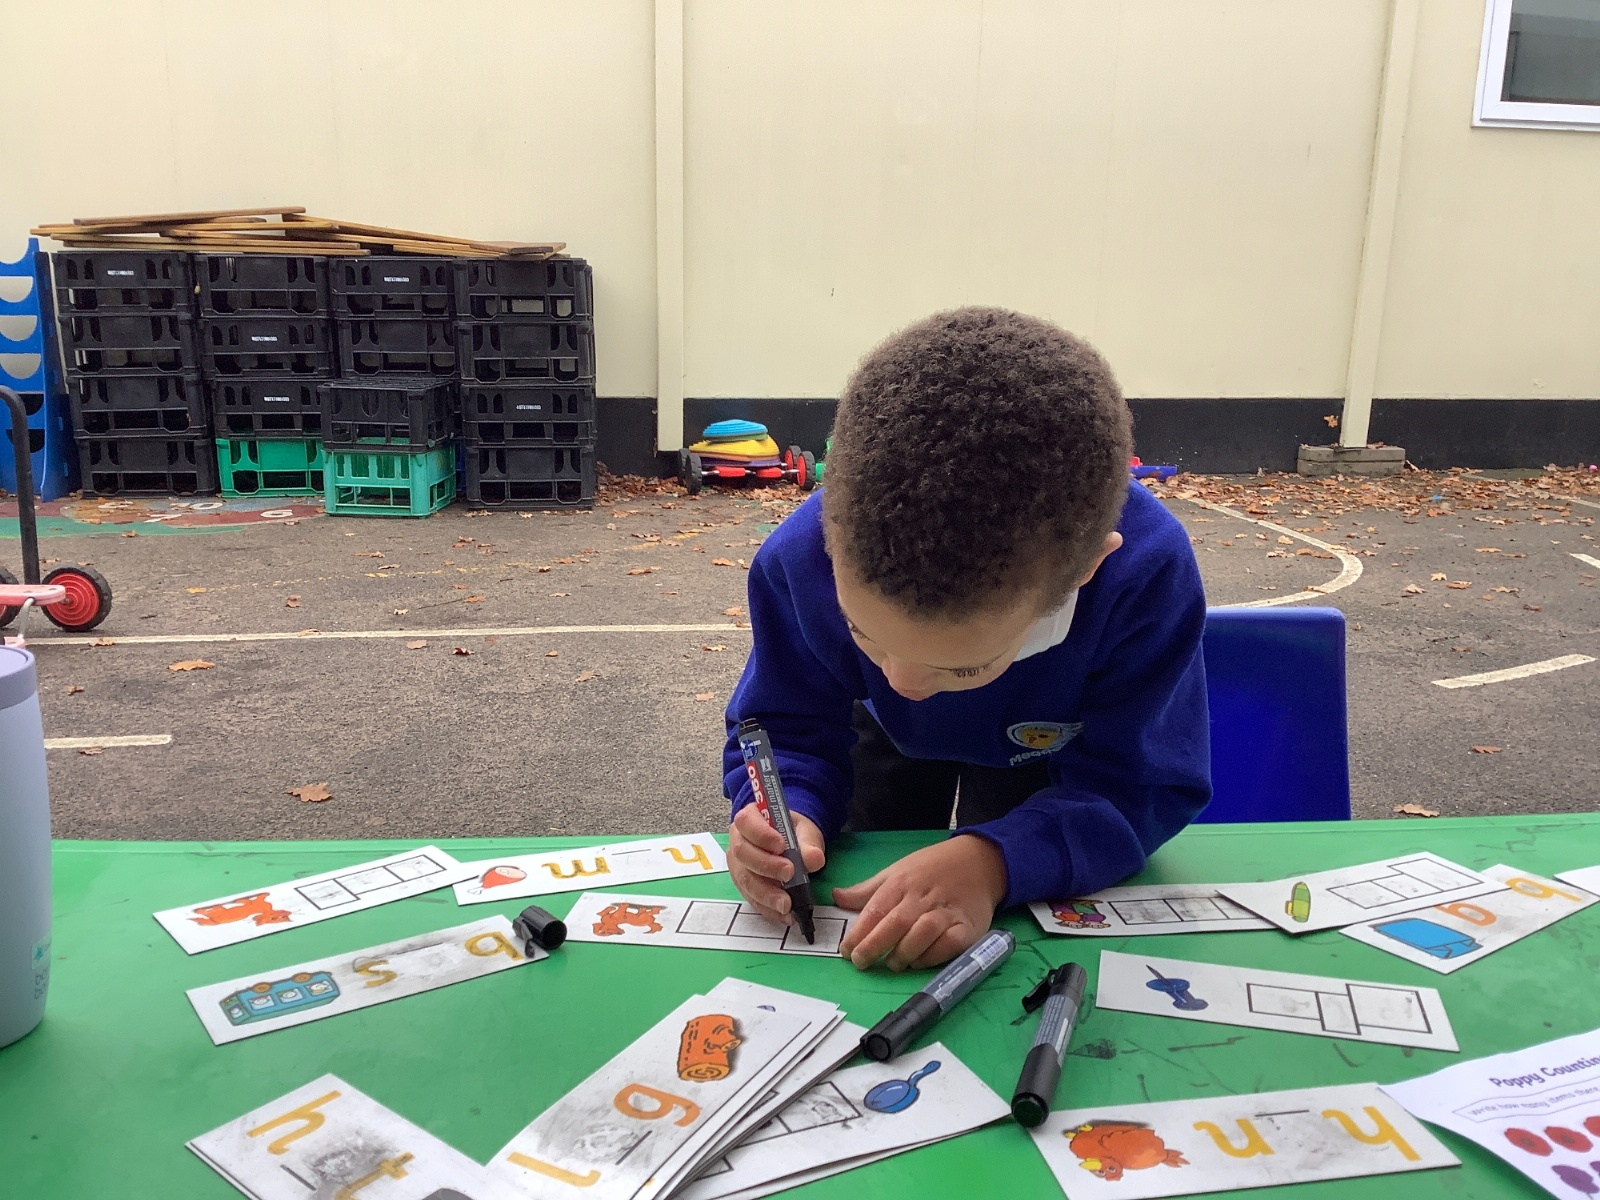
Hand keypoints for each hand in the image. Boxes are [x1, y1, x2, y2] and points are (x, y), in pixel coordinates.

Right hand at [728, 804, 826, 925]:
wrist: (790, 845)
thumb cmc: (793, 833)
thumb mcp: (805, 831)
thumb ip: (809, 842)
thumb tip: (813, 859)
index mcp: (749, 818)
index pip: (747, 822)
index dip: (761, 835)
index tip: (781, 845)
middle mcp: (737, 841)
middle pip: (743, 853)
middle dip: (766, 866)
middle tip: (789, 874)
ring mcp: (738, 865)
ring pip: (745, 879)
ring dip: (766, 894)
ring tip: (786, 904)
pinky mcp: (743, 885)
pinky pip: (751, 898)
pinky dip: (768, 908)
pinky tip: (784, 914)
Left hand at [833, 835, 1006, 970]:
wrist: (979, 861)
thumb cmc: (932, 868)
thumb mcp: (897, 871)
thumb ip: (867, 890)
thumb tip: (836, 898)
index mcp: (902, 882)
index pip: (875, 909)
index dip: (858, 932)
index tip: (845, 951)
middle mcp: (922, 897)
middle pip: (895, 923)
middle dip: (874, 945)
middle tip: (860, 962)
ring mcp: (946, 911)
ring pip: (922, 933)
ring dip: (903, 952)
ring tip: (892, 964)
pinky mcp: (967, 926)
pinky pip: (949, 944)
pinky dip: (933, 955)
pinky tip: (920, 961)